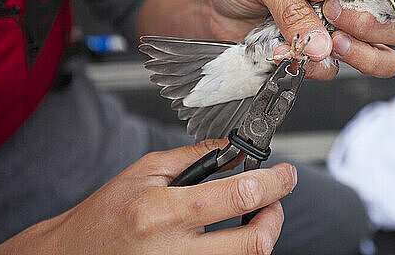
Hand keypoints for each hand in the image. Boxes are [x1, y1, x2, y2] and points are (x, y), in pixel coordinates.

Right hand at [0, 139, 296, 254]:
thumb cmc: (107, 213)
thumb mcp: (146, 171)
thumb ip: (195, 157)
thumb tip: (235, 149)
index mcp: (164, 212)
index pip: (238, 195)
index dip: (274, 183)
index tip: (286, 175)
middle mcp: (174, 251)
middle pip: (252, 243)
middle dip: (275, 218)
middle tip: (274, 201)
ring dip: (260, 237)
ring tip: (254, 217)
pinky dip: (237, 252)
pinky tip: (230, 237)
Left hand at [201, 0, 394, 79]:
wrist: (207, 9)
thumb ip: (292, 4)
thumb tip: (320, 44)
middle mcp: (343, 5)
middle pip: (393, 27)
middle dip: (373, 28)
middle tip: (336, 22)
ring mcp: (332, 36)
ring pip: (378, 58)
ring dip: (358, 56)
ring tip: (327, 46)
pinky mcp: (313, 61)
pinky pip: (329, 72)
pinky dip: (311, 68)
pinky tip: (286, 54)